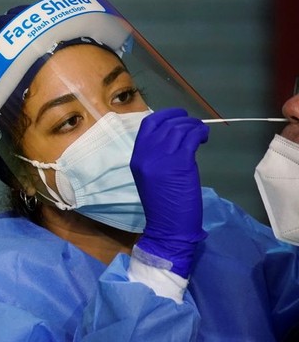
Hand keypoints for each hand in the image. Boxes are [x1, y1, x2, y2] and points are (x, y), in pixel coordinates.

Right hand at [130, 108, 209, 277]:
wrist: (168, 226)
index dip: (164, 115)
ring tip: (201, 133)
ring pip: (180, 129)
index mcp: (137, 158)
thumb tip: (175, 138)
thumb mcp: (150, 176)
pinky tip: (204, 138)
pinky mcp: (181, 163)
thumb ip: (156, 157)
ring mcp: (163, 158)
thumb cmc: (161, 204)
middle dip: (183, 120)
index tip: (177, 116)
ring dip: (194, 126)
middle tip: (194, 125)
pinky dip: (200, 133)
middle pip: (166, 124)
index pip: (148, 125)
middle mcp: (147, 154)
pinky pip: (191, 138)